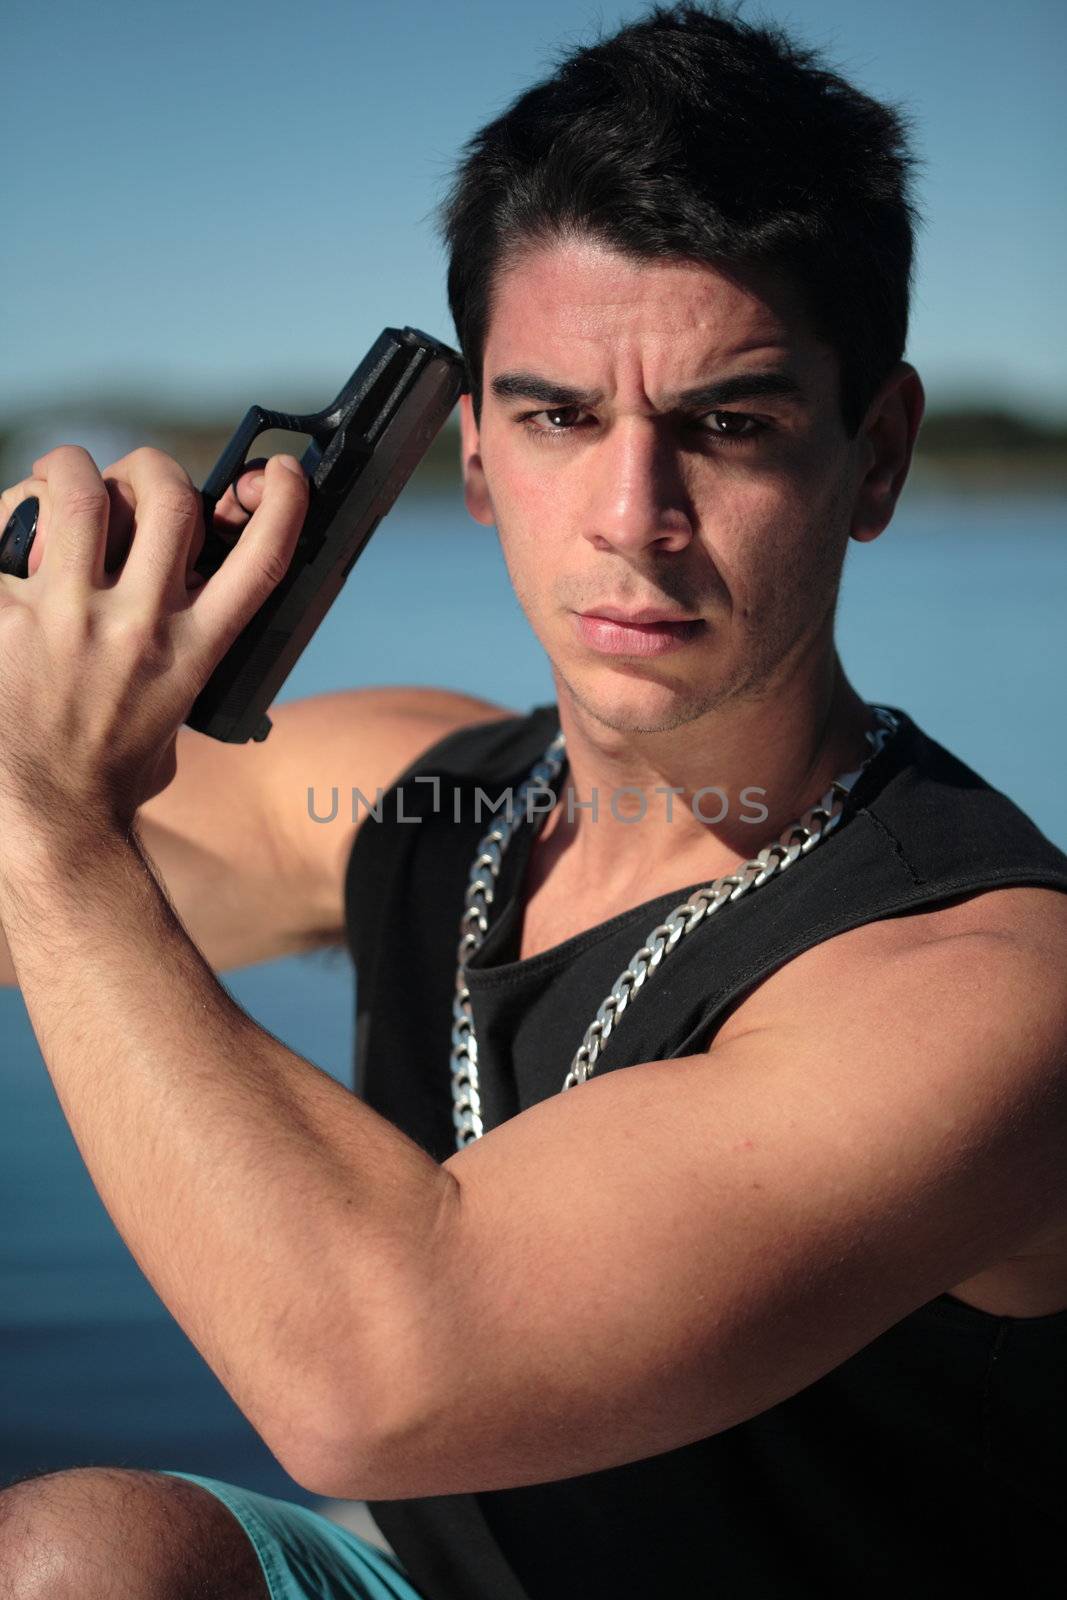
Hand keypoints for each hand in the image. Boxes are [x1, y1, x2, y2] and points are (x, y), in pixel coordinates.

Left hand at [0, 445, 307, 838]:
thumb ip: (184, 663)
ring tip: (51, 485)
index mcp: (191, 653)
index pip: (258, 565)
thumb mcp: (175, 721)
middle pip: (168, 500)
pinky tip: (0, 537)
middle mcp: (137, 628)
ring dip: (66, 470)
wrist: (44, 818)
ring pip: (78, 492)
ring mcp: (67, 620)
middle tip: (123, 482)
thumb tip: (186, 615)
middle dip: (150, 470)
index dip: (283, 508)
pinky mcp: (2, 618)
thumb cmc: (109, 776)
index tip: (286, 475)